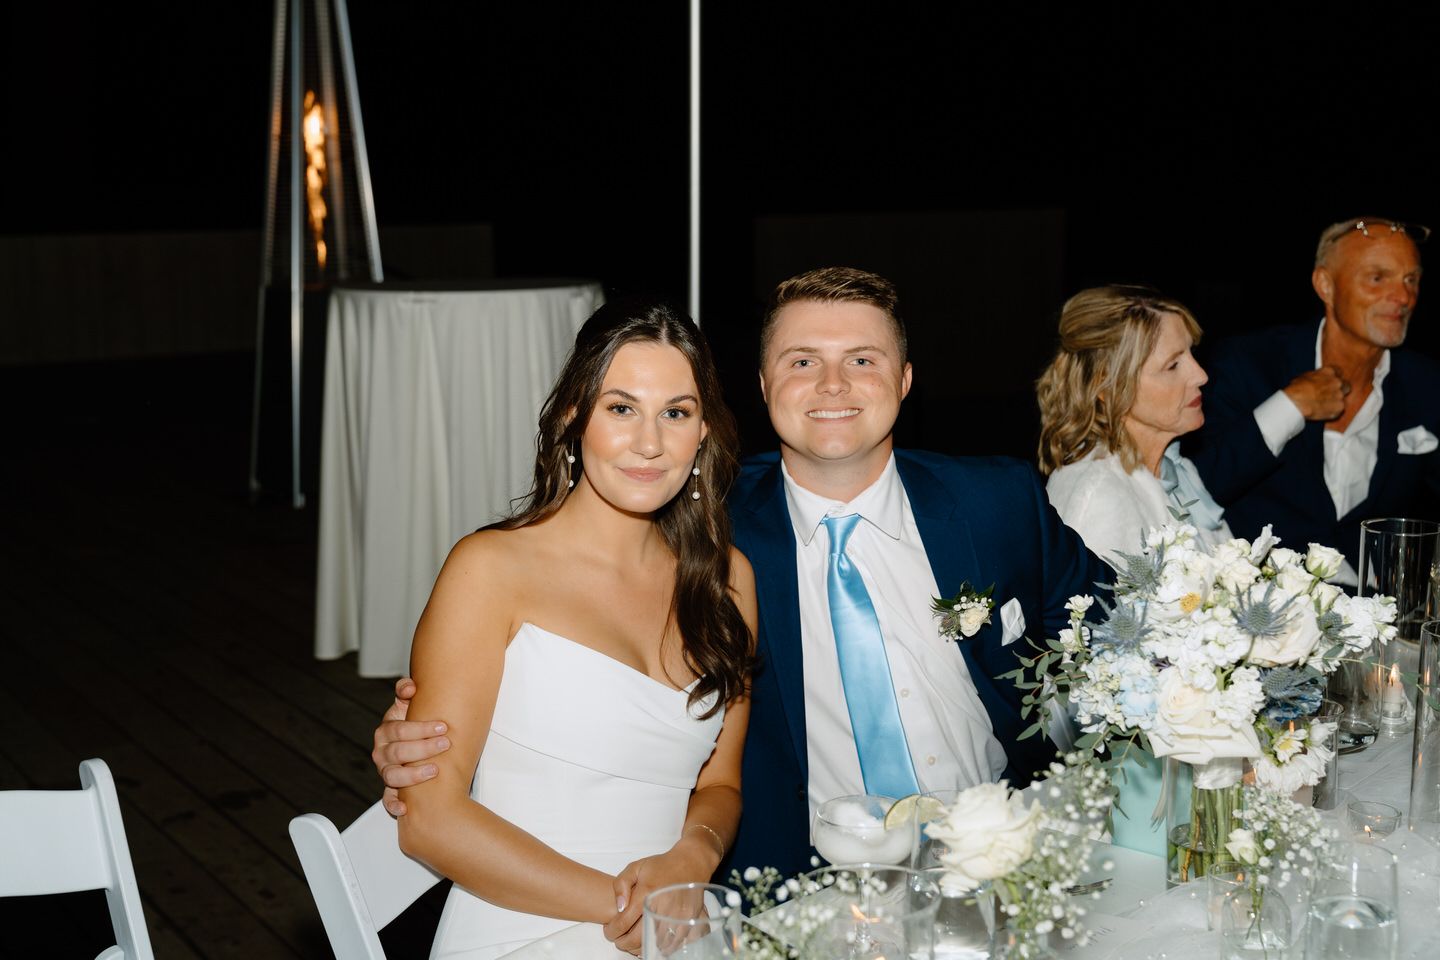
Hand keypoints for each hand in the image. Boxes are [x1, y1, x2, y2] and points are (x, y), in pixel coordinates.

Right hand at [372, 677, 450, 816]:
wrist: (412, 743)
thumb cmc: (413, 724)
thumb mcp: (409, 705)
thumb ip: (406, 691)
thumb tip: (409, 687)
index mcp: (386, 731)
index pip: (398, 729)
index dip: (420, 728)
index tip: (442, 726)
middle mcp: (382, 752)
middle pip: (397, 752)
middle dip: (423, 748)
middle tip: (445, 743)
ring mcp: (385, 772)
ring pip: (393, 776)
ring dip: (413, 775)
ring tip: (435, 770)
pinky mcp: (390, 790)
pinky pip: (387, 800)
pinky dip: (394, 805)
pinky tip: (405, 807)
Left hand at [603, 834, 719, 953]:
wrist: (690, 862)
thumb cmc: (662, 865)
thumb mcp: (635, 867)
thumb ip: (621, 884)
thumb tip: (619, 907)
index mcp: (646, 893)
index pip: (623, 923)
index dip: (611, 931)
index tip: (609, 931)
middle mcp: (662, 906)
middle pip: (637, 938)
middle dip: (623, 943)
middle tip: (619, 940)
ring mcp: (676, 916)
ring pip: (653, 945)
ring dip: (640, 947)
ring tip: (633, 941)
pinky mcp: (688, 922)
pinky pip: (671, 944)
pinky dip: (658, 948)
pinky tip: (651, 942)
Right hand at [1282, 366, 1349, 420]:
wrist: (1295, 403)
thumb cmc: (1296, 389)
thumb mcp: (1303, 376)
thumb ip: (1315, 377)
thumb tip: (1314, 380)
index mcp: (1329, 372)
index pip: (1339, 371)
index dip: (1334, 377)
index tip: (1330, 381)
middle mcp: (1337, 382)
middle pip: (1346, 385)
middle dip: (1340, 390)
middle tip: (1330, 395)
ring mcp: (1340, 395)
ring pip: (1343, 398)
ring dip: (1336, 401)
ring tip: (1324, 405)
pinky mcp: (1339, 408)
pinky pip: (1339, 410)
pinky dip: (1332, 411)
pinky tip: (1322, 411)